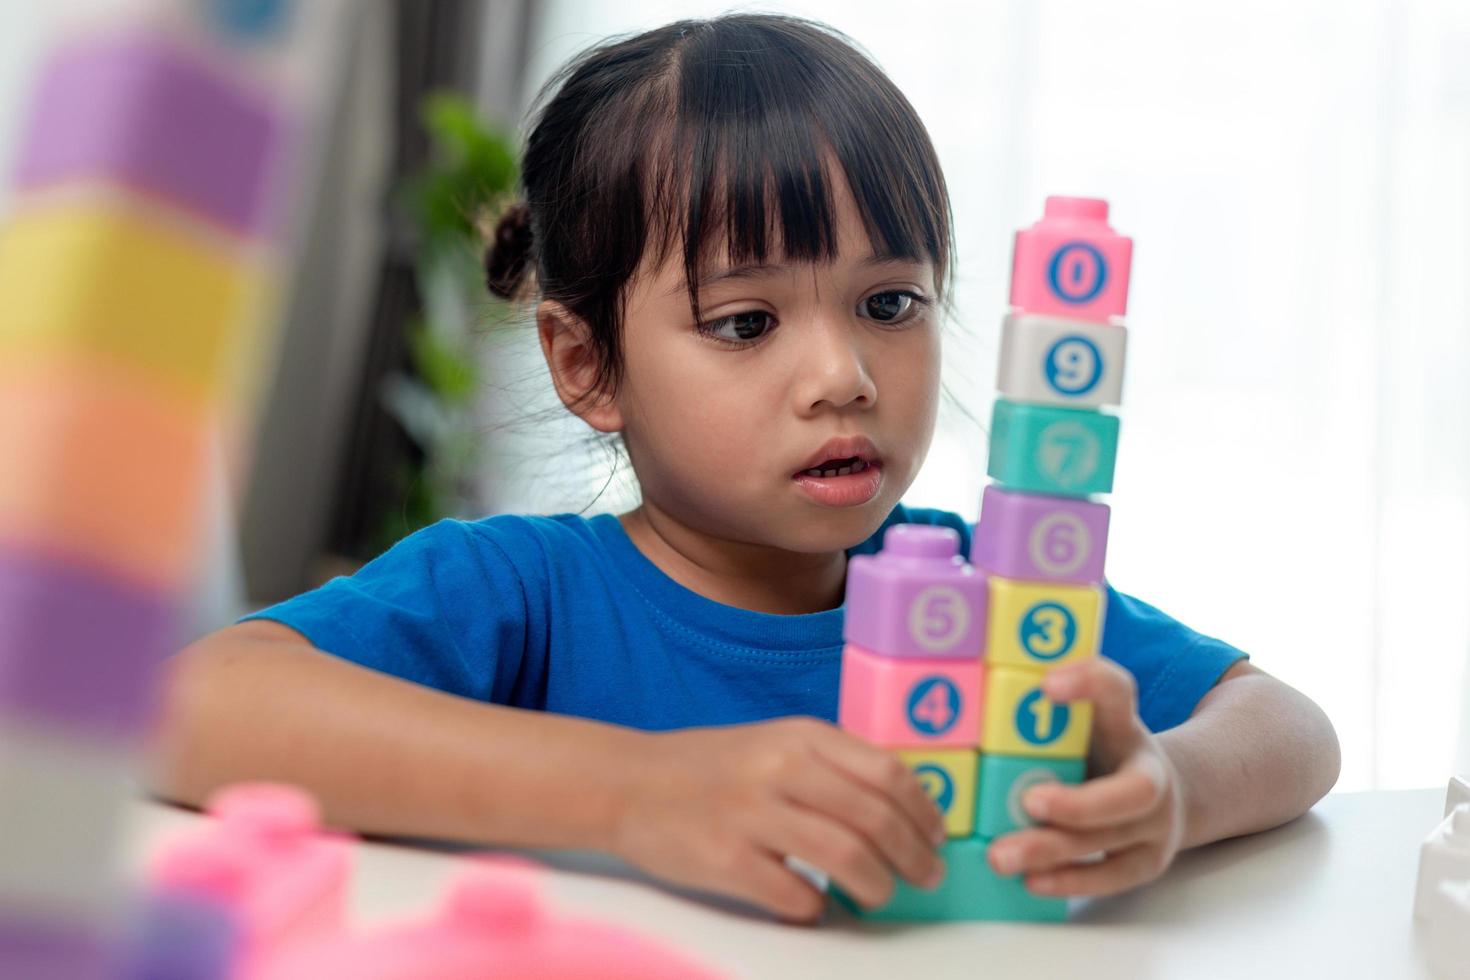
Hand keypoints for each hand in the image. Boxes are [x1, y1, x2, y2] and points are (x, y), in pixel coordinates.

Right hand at [610, 717, 946, 922]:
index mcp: (799, 735)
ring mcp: (751, 815)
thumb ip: (831, 764)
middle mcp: (779, 768)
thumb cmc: (709, 767)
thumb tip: (901, 807)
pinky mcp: (726, 861)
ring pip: (846, 857)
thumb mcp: (775, 742)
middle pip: (875, 818)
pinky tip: (819, 905)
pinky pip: (796, 895)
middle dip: (914, 855)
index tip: (937, 835)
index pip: (887, 772)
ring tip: (880, 895)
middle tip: (925, 875)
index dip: (924, 811)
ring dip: (877, 885)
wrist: (628, 783)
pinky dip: (819, 908)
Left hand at [986, 656, 1187, 896]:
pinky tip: (1030, 879)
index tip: (1047, 684)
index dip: (1088, 682)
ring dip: (1054, 848)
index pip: (1117, 691)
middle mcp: (1150, 771)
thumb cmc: (1098, 753)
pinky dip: (1070, 880)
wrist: (1162, 795)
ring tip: (1002, 855)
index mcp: (1125, 725)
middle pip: (1134, 790)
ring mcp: (1157, 821)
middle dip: (1079, 802)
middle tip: (1028, 801)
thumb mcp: (1081, 724)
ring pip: (1113, 837)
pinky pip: (1113, 877)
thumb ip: (1039, 715)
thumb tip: (961, 705)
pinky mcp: (1149, 861)